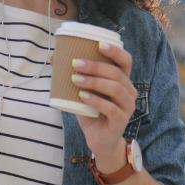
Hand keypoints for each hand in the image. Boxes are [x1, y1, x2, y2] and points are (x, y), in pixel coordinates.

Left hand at [69, 42, 136, 167]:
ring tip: (75, 79)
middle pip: (116, 73)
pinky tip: (82, 96)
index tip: (98, 44)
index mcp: (122, 80)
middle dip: (95, 66)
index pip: (125, 61)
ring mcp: (128, 106)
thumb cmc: (92, 112)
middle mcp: (129, 91)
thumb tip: (54, 57)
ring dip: (94, 81)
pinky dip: (96, 100)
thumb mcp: (82, 91)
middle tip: (75, 63)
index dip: (115, 51)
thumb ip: (74, 75)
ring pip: (115, 88)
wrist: (99, 140)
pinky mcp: (121, 120)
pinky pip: (111, 107)